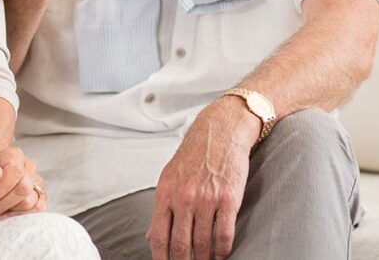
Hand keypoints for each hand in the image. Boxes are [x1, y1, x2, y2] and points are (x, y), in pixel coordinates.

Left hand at [0, 146, 46, 222]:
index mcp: (12, 155)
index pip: (15, 170)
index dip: (2, 188)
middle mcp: (28, 166)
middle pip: (24, 188)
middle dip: (4, 203)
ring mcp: (36, 182)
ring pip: (30, 201)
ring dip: (10, 211)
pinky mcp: (41, 198)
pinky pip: (37, 210)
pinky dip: (20, 216)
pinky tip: (8, 214)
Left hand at [146, 99, 258, 259]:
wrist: (219, 131)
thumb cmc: (193, 156)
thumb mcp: (168, 178)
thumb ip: (161, 209)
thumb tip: (151, 237)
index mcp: (165, 194)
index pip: (159, 236)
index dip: (161, 259)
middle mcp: (183, 198)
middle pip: (181, 245)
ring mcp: (206, 199)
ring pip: (203, 243)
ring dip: (204, 259)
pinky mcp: (227, 199)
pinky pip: (224, 234)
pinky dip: (222, 250)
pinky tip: (221, 254)